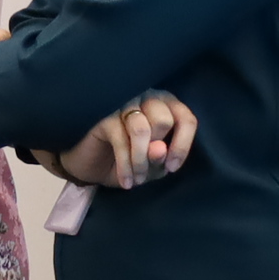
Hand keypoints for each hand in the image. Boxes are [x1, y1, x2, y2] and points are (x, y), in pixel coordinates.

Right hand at [57, 91, 197, 188]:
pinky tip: (126, 181)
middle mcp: (146, 98)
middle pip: (163, 121)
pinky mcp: (103, 115)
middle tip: (147, 172)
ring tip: (137, 181)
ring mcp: (122, 103)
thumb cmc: (128, 159)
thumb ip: (161, 158)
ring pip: (142, 130)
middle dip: (156, 153)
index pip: (185, 119)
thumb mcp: (152, 165)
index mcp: (165, 106)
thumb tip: (159, 149)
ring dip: (141, 161)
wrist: (92, 165)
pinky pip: (120, 140)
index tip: (172, 168)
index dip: (182, 146)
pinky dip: (126, 165)